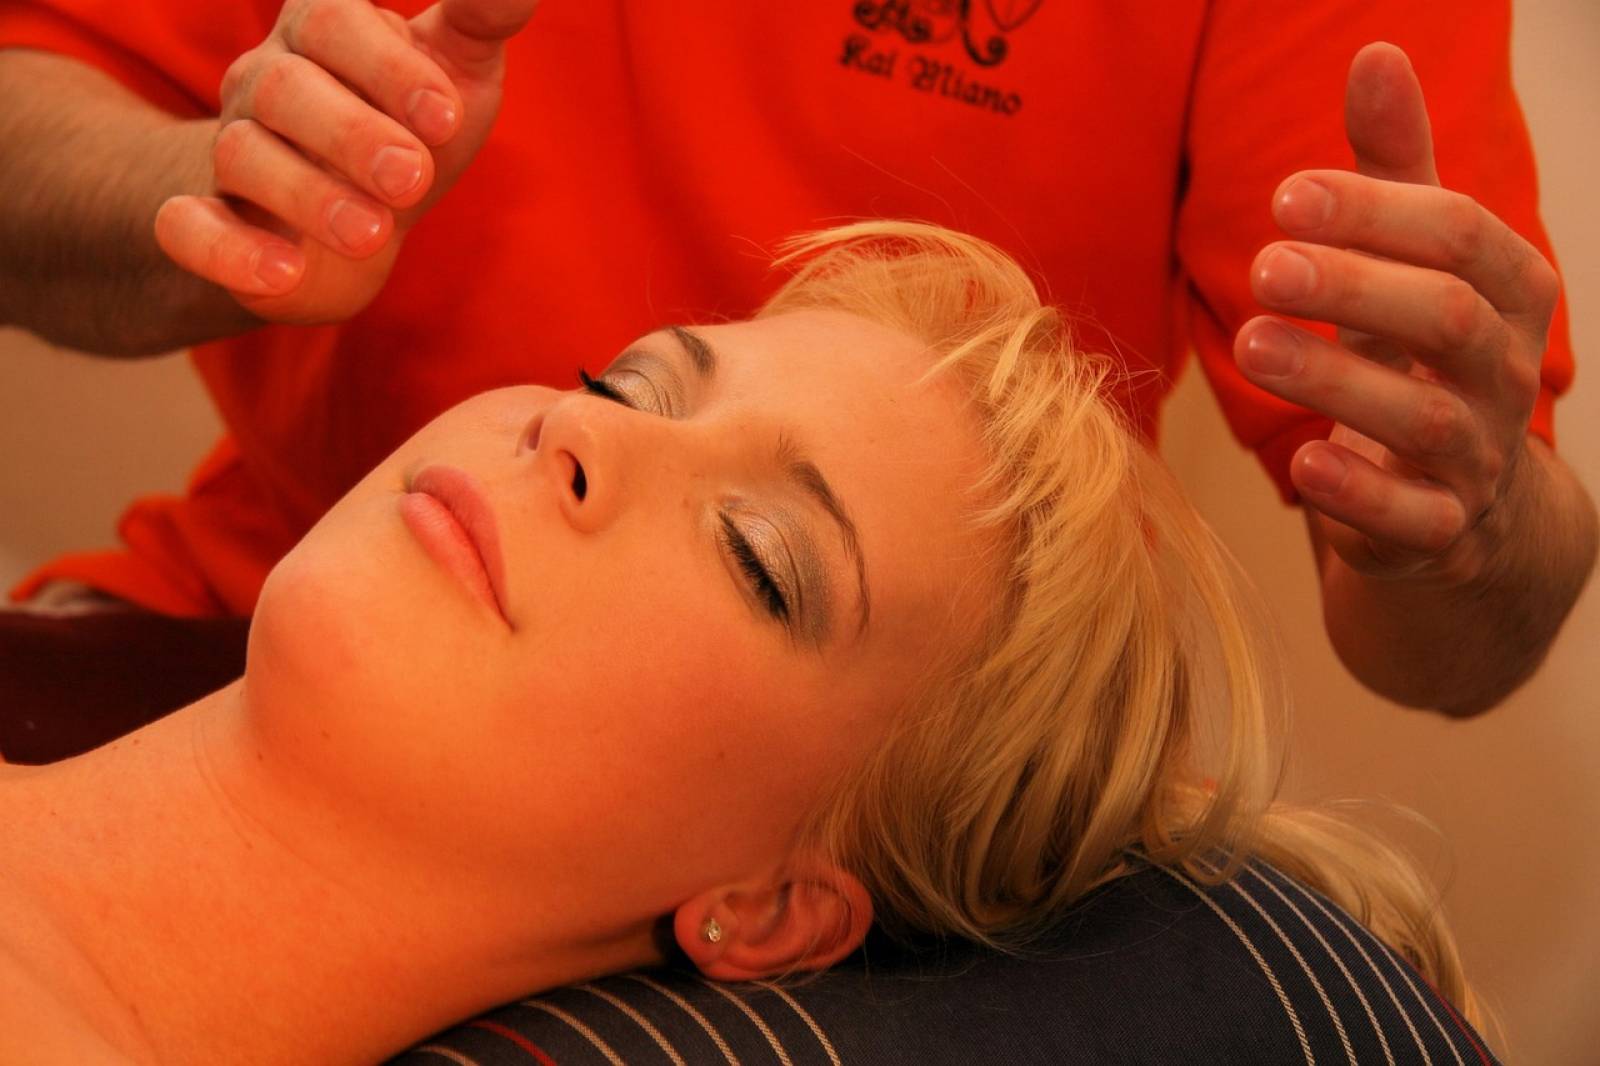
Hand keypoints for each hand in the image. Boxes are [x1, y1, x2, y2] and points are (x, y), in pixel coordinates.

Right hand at [153, 0, 538, 324]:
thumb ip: (484, 18)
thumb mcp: (459, 74)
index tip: (447, 119)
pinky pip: (189, 228)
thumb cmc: (412, 131)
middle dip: (350, 135)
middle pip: (284, 88)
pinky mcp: (215, 225)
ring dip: (308, 196)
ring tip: (373, 233)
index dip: (389, 68)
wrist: (360, 223)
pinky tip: (284, 272)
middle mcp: (266, 81)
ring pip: (243, 157)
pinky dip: (229, 252)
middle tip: (413, 180)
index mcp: (324, 30)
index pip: (335, 21)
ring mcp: (235, 151)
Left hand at [1233, 42, 1560, 579]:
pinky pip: (1412, 520)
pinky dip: (1363, 496)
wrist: (1460, 505)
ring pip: (1425, 418)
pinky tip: (1308, 464)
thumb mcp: (1409, 266)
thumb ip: (1394, 172)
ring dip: (1336, 381)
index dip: (1373, 212)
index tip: (1283, 198)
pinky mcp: (1437, 534)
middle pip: (1446, 319)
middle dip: (1354, 287)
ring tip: (1251, 343)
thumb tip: (1376, 53)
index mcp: (1506, 293)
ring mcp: (1476, 460)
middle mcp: (1502, 373)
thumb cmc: (1419, 359)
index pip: (1457, 236)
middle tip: (1264, 267)